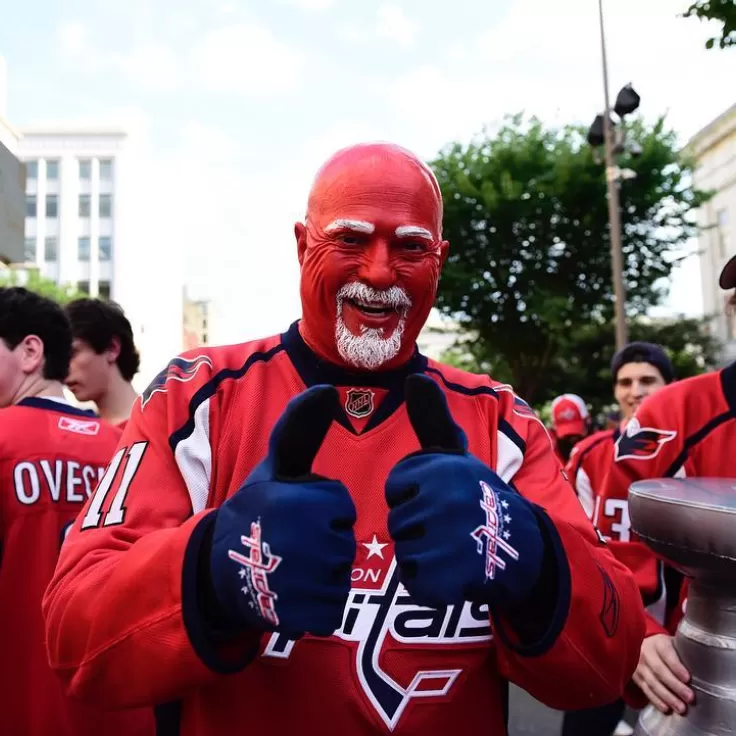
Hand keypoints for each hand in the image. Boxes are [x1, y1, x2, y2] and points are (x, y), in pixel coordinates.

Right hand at [210, 385, 356, 638]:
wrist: (215, 572)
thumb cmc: (252, 512)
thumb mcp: (274, 468)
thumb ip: (299, 429)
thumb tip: (325, 391)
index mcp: (296, 503)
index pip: (341, 507)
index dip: (322, 509)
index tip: (293, 514)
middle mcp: (300, 544)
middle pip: (344, 543)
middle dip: (324, 543)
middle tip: (290, 544)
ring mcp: (299, 584)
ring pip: (341, 576)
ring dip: (322, 574)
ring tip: (288, 567)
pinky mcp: (299, 617)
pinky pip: (332, 608)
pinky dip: (316, 605)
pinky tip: (290, 594)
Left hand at [385, 374, 544, 609]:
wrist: (524, 546)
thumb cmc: (478, 494)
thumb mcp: (456, 454)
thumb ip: (432, 419)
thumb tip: (415, 377)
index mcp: (441, 468)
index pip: (396, 487)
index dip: (414, 495)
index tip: (442, 496)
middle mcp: (444, 500)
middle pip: (398, 522)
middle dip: (420, 528)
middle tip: (453, 525)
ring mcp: (448, 541)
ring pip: (405, 552)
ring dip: (425, 555)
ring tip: (456, 546)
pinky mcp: (450, 579)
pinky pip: (416, 582)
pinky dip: (432, 583)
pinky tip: (457, 571)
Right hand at [633, 634, 692, 714]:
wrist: (644, 645)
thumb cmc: (666, 647)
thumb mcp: (674, 644)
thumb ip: (684, 653)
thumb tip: (704, 668)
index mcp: (658, 642)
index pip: (666, 653)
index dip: (676, 666)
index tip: (687, 678)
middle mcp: (646, 652)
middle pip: (659, 670)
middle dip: (675, 686)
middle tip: (689, 697)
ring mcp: (639, 666)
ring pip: (652, 682)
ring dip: (667, 697)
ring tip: (681, 708)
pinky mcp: (636, 677)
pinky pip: (645, 690)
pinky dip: (656, 700)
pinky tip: (666, 708)